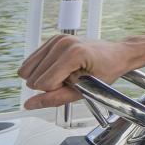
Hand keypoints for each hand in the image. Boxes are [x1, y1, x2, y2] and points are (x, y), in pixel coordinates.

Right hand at [18, 36, 133, 108]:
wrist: (118, 54)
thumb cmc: (108, 70)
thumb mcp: (86, 90)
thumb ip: (55, 99)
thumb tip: (29, 104)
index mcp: (74, 54)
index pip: (43, 84)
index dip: (57, 90)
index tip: (75, 84)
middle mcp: (62, 43)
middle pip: (32, 78)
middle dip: (50, 84)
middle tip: (71, 79)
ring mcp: (56, 39)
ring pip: (26, 71)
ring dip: (44, 77)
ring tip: (66, 73)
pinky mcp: (52, 40)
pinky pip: (30, 62)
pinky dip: (41, 70)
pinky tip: (60, 68)